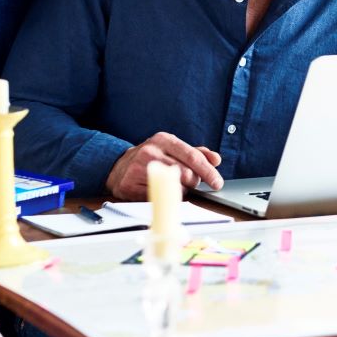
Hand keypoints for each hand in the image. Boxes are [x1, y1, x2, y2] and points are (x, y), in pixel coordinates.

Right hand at [106, 133, 223, 200]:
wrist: (118, 167)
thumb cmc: (151, 158)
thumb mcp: (173, 150)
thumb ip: (196, 153)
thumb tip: (216, 159)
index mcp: (164, 139)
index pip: (192, 156)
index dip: (208, 171)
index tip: (217, 183)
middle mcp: (151, 150)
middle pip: (186, 173)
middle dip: (194, 182)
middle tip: (191, 184)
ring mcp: (139, 167)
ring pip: (174, 186)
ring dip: (181, 190)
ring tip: (174, 185)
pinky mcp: (130, 184)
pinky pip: (158, 196)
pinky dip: (164, 197)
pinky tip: (160, 190)